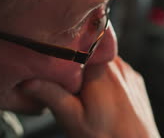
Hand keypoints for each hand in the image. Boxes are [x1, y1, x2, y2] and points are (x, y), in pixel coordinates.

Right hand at [21, 57, 159, 137]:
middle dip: (77, 65)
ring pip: (102, 61)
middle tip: (69, 86)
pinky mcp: (136, 80)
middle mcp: (117, 65)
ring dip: (92, 72)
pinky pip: (116, 70)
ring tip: (85, 95)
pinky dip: (106, 79)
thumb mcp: (72, 119)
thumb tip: (27, 81)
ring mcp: (129, 72)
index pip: (78, 45)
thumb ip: (51, 95)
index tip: (56, 63)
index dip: (65, 52)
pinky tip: (102, 99)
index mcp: (100, 69)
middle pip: (89, 53)